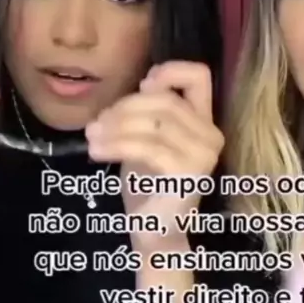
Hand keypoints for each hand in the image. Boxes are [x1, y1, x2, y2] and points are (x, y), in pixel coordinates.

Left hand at [86, 61, 223, 236]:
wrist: (154, 231)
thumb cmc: (149, 187)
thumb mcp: (146, 139)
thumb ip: (149, 113)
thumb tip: (144, 83)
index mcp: (204, 123)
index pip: (200, 77)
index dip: (170, 71)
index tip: (142, 83)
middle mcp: (211, 136)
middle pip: (165, 100)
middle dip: (125, 107)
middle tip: (96, 123)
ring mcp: (203, 155)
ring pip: (154, 122)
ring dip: (115, 126)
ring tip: (92, 137)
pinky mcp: (188, 173)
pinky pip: (147, 147)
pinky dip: (116, 145)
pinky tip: (97, 151)